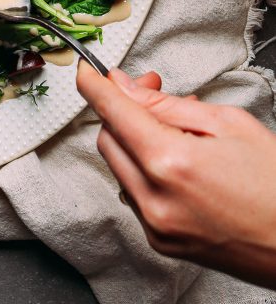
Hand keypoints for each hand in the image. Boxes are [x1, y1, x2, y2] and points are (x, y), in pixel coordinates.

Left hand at [77, 62, 275, 289]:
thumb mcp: (228, 124)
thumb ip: (167, 105)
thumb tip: (124, 87)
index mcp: (171, 163)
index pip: (112, 112)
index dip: (94, 85)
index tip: (86, 71)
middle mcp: (155, 200)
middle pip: (108, 139)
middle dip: (121, 110)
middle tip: (151, 91)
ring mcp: (156, 227)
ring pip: (118, 167)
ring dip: (133, 141)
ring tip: (174, 128)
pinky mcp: (161, 244)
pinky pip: (134, 194)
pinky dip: (144, 171)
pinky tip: (176, 160)